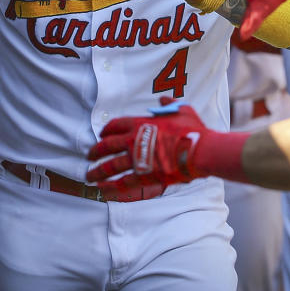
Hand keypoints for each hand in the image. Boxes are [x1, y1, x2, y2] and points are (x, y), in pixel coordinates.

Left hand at [87, 97, 207, 199]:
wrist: (200, 150)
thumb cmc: (192, 130)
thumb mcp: (182, 110)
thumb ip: (169, 106)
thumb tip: (163, 100)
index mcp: (141, 123)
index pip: (116, 125)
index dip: (106, 130)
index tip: (101, 134)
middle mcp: (134, 140)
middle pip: (107, 146)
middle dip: (95, 151)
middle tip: (88, 156)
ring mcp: (137, 159)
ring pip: (110, 166)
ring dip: (98, 171)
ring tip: (89, 176)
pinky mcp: (144, 176)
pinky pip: (123, 183)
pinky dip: (111, 187)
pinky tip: (102, 190)